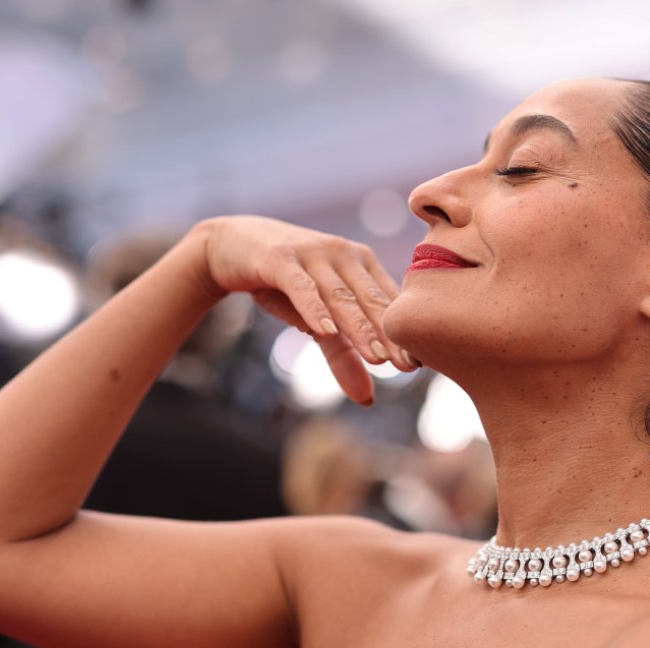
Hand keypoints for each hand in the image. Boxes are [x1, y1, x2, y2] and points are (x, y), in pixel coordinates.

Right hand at [191, 216, 415, 403]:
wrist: (230, 245)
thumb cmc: (283, 283)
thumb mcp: (316, 321)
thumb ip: (342, 355)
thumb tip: (368, 400)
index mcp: (361, 264)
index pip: (387, 302)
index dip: (402, 333)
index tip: (420, 365)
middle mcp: (343, 254)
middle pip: (370, 300)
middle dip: (390, 335)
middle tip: (408, 367)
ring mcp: (312, 253)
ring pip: (340, 295)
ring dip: (359, 327)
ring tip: (377, 357)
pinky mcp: (280, 258)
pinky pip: (301, 286)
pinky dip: (314, 309)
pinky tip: (326, 331)